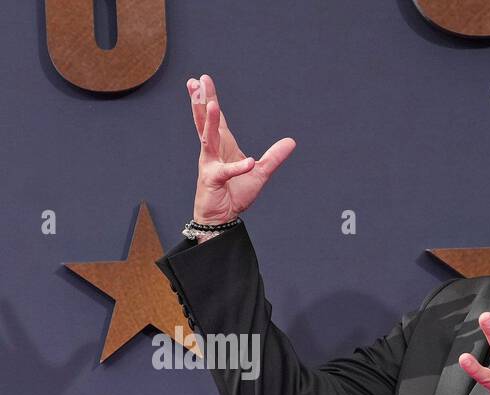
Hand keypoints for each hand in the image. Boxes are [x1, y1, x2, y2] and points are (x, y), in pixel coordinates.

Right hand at [187, 73, 295, 224]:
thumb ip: (274, 156)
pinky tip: (248, 162)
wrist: (221, 217)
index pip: (217, 119)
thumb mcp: (260, 172)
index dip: (211, 99)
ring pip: (208, 139)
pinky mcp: (213, 180)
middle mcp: (213, 151)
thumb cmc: (234, 194)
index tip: (204, 80)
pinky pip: (226, 172)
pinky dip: (238, 168)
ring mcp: (210, 164)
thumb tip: (291, 141)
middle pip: (205, 122)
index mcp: (222, 146)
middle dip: (201, 102)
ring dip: (210, 122)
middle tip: (195, 81)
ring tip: (212, 105)